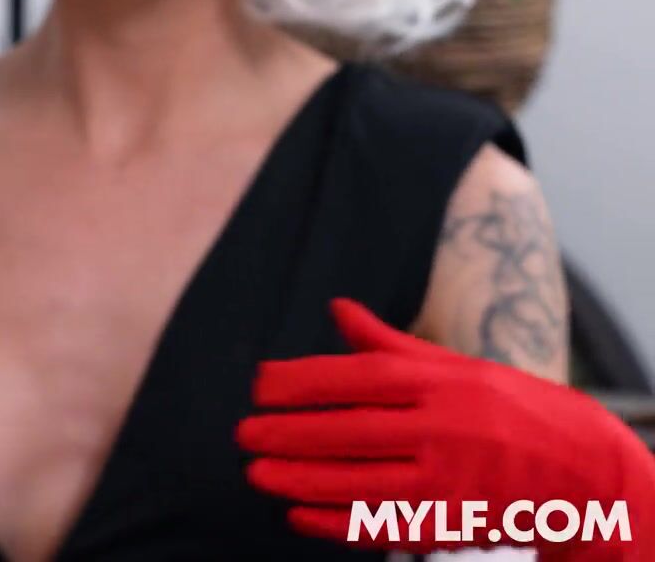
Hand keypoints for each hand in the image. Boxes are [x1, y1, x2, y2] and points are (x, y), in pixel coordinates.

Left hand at [238, 298, 654, 558]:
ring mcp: (452, 480)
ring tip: (258, 474)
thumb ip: (393, 345)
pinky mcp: (455, 523)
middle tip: (243, 434)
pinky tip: (300, 517)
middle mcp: (446, 428)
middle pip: (352, 431)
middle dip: (290, 433)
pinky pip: (385, 527)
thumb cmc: (517, 412)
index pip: (359, 377)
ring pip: (360, 482)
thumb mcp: (461, 368)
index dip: (304, 381)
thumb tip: (338, 310)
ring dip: (302, 480)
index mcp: (445, 383)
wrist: (593, 477)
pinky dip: (338, 524)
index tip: (259, 385)